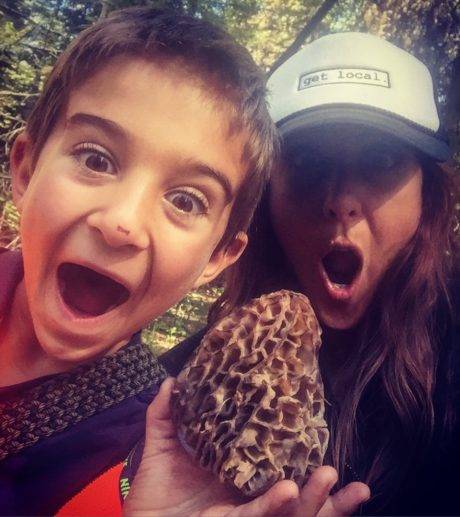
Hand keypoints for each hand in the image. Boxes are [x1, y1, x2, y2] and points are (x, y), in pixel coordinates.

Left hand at [123, 378, 369, 516]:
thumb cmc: (154, 490)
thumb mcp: (162, 448)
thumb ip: (165, 416)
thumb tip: (172, 380)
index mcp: (240, 477)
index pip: (279, 467)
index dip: (304, 458)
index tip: (323, 437)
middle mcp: (248, 498)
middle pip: (296, 497)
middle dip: (322, 492)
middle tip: (339, 473)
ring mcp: (242, 512)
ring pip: (288, 512)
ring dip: (313, 500)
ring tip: (328, 474)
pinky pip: (255, 515)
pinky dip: (273, 504)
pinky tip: (289, 490)